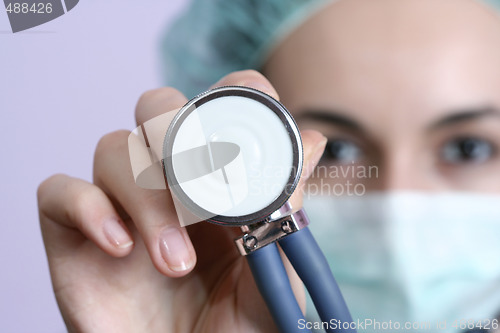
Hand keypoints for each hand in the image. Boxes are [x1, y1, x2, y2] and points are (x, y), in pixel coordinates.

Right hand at [37, 70, 326, 332]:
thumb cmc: (234, 326)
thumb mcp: (272, 272)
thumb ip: (287, 211)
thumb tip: (312, 142)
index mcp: (216, 178)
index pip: (217, 105)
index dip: (234, 95)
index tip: (256, 123)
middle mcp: (166, 179)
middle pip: (156, 107)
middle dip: (177, 134)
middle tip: (203, 192)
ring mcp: (118, 202)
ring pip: (113, 148)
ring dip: (147, 198)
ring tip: (175, 262)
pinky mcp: (74, 233)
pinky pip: (59, 192)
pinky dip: (87, 208)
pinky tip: (120, 248)